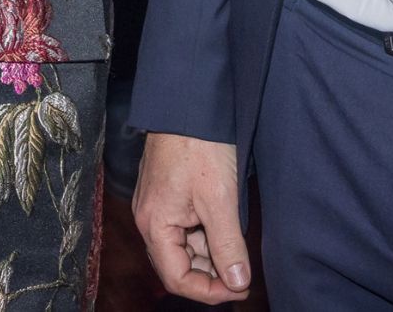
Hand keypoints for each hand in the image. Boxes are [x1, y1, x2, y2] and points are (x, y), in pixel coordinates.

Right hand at [133, 132, 250, 302]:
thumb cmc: (199, 145)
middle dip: (211, 274)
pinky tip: (226, 225)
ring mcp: (156, 206)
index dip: (209, 291)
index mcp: (155, 225)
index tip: (239, 287)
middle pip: (178, 265)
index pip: (177, 278)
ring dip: (210, 253)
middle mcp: (149, 219)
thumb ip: (228, 245)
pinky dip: (205, 234)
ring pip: (183, 246)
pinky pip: (183, 227)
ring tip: (237, 246)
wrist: (187, 102)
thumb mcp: (220, 200)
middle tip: (243, 273)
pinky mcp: (166, 194)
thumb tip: (237, 282)